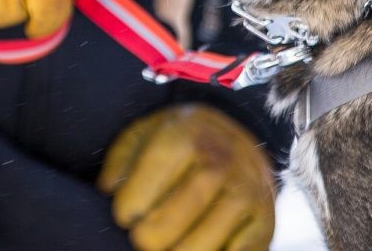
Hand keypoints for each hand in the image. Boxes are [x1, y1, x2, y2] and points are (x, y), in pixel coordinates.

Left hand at [98, 104, 274, 250]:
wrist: (239, 137)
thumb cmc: (181, 140)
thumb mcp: (147, 132)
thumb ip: (121, 158)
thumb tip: (106, 188)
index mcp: (185, 135)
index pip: (153, 176)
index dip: (131, 203)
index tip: (123, 217)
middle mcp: (219, 162)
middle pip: (180, 213)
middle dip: (152, 236)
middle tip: (140, 241)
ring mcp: (246, 193)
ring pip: (207, 240)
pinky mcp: (264, 222)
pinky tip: (196, 250)